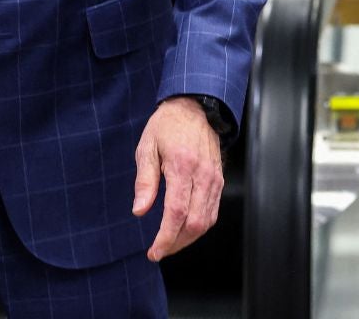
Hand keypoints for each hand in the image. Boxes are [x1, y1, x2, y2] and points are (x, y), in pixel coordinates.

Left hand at [132, 96, 223, 260]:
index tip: (154, 251)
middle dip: (176, 243)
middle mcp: (203, 176)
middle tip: (159, 250)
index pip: (177, 213)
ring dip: (188, 238)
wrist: (195, 107)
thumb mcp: (147, 147)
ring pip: (207, 220)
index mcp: (183, 167)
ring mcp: (214, 179)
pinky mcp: (219, 180)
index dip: (165, 238)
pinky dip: (200, 225)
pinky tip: (185, 228)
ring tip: (170, 242)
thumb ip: (145, 181)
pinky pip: (213, 211)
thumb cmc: (168, 125)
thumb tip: (140, 211)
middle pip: (195, 223)